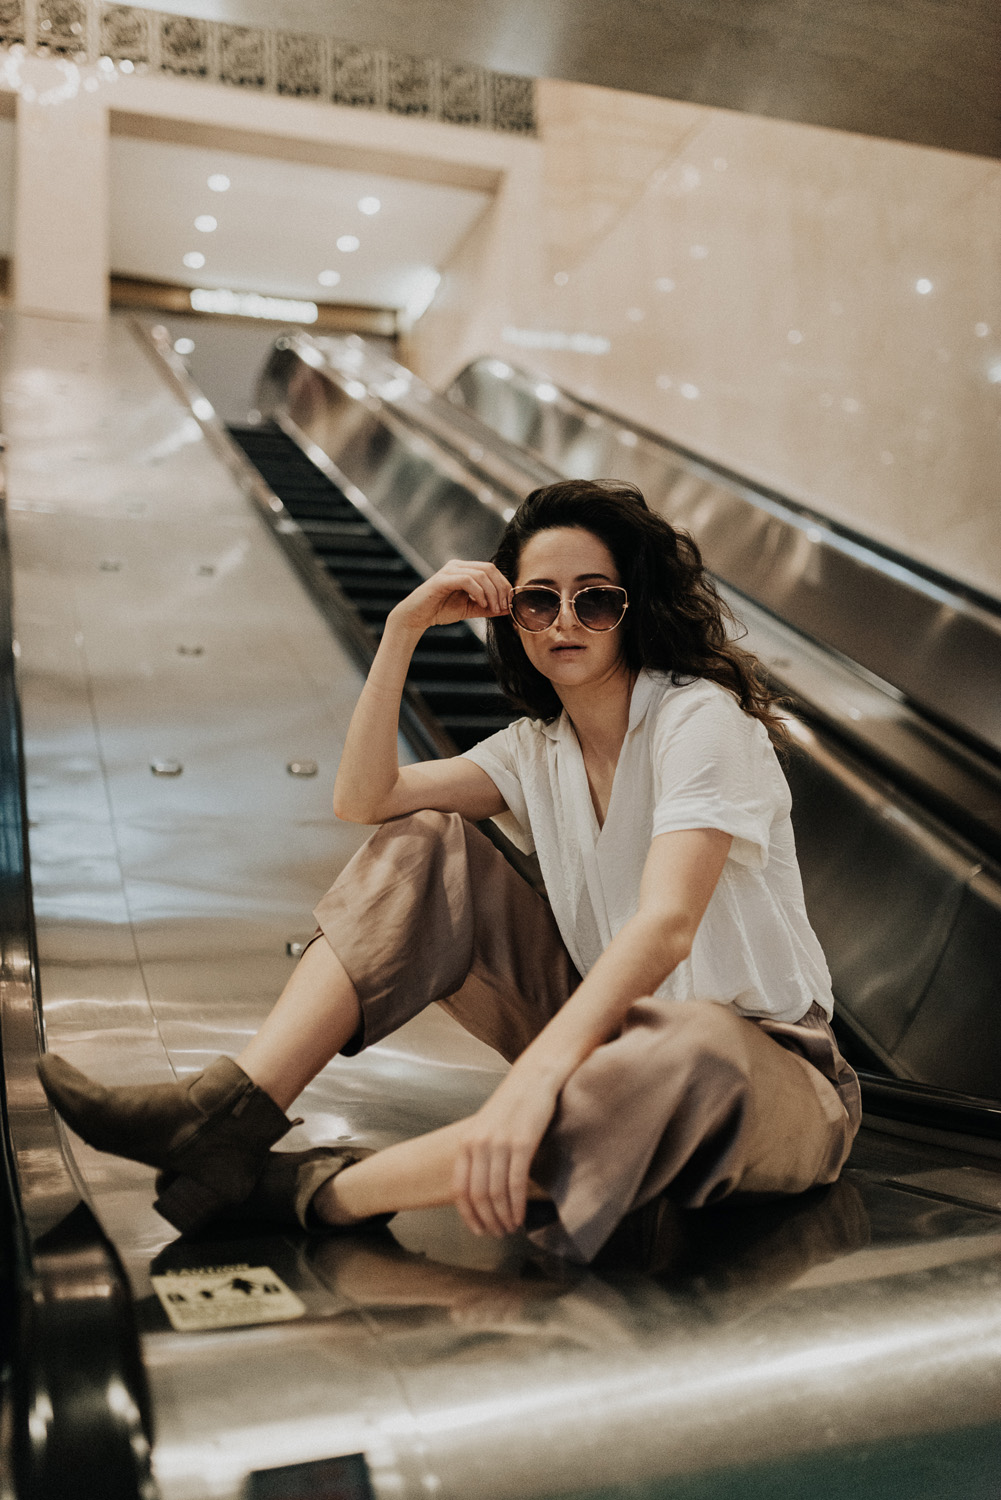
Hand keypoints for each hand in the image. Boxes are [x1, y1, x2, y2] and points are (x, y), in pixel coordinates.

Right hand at [389, 559, 511, 635]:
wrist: (416, 617)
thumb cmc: (441, 610)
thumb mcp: (470, 609)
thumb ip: (488, 607)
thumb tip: (508, 608)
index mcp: (465, 569)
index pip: (492, 570)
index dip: (504, 585)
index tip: (509, 603)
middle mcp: (458, 565)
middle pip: (489, 569)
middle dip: (501, 588)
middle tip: (503, 606)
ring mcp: (450, 570)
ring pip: (481, 574)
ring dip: (491, 592)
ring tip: (492, 608)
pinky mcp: (443, 579)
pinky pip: (467, 580)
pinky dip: (478, 592)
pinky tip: (480, 604)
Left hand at [452, 1071, 558, 1237]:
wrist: (534, 1078)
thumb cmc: (513, 1103)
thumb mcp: (487, 1127)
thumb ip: (480, 1154)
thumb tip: (481, 1188)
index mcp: (467, 1142)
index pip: (460, 1189)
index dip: (468, 1216)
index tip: (479, 1230)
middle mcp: (478, 1144)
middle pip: (477, 1196)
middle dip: (487, 1221)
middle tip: (498, 1234)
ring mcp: (499, 1144)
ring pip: (496, 1193)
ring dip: (503, 1217)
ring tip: (510, 1228)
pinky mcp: (522, 1143)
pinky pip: (515, 1184)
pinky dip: (517, 1206)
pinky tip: (520, 1217)